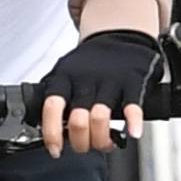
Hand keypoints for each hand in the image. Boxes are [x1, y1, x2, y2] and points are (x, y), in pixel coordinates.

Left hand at [35, 29, 158, 156]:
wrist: (120, 30)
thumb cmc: (91, 61)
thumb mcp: (65, 72)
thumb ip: (56, 98)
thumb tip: (47, 130)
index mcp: (65, 78)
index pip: (52, 108)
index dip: (52, 133)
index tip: (55, 150)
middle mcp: (85, 80)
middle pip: (77, 120)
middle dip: (81, 143)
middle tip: (85, 147)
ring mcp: (109, 80)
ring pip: (100, 117)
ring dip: (101, 139)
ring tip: (105, 144)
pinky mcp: (133, 80)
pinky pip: (132, 105)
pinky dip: (133, 123)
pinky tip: (132, 134)